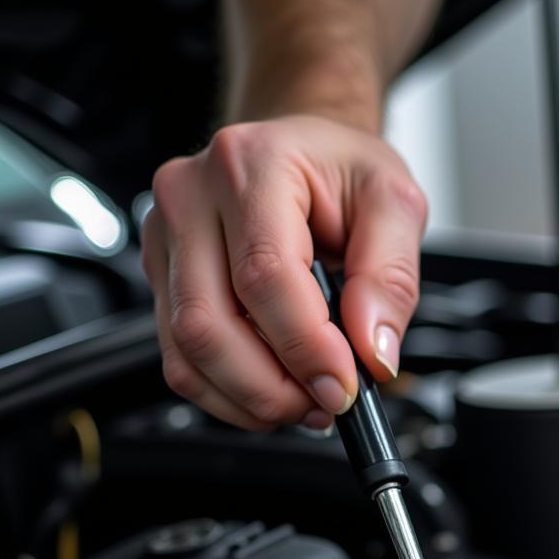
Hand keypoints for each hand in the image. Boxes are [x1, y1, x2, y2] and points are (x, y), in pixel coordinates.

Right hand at [141, 115, 427, 430]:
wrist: (305, 156)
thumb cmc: (342, 172)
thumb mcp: (396, 204)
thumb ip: (391, 278)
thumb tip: (373, 350)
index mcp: (250, 165)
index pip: (264, 276)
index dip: (306, 346)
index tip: (344, 385)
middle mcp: (191, 198)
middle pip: (208, 324)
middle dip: (273, 388)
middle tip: (327, 402)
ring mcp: (167, 241)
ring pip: (186, 352)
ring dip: (251, 399)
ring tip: (307, 402)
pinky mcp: (163, 281)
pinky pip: (181, 361)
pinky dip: (230, 396)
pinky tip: (274, 392)